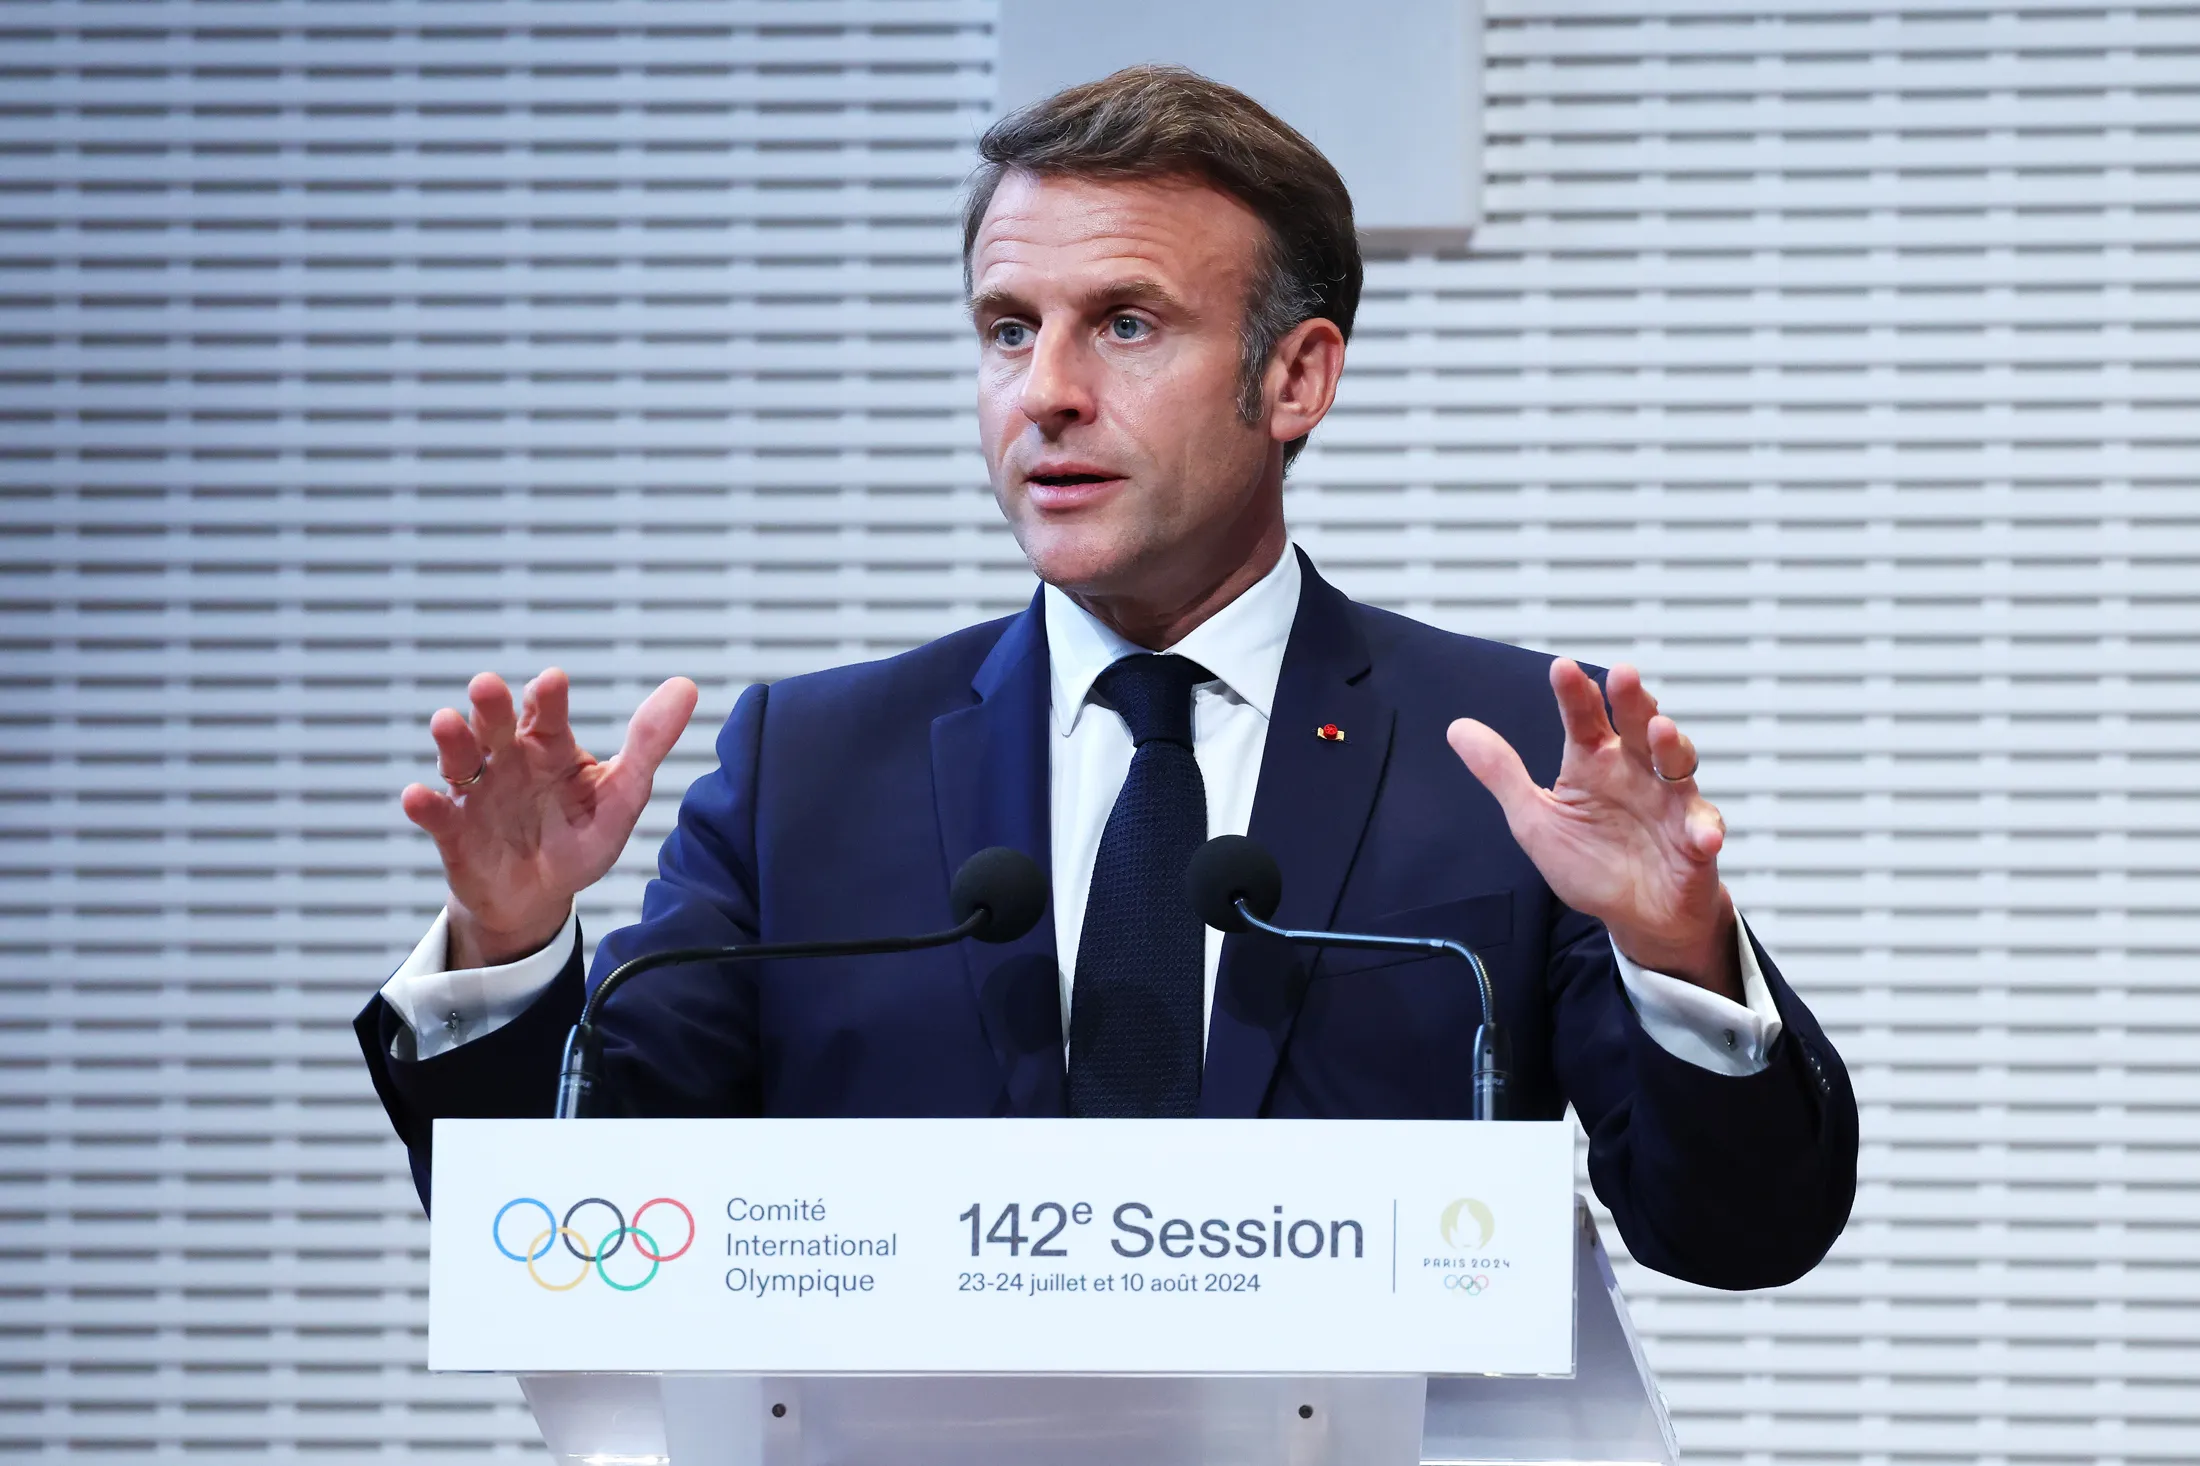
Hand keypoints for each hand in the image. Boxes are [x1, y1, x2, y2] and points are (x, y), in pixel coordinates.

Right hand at [400, 668, 698, 967]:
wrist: (541, 897)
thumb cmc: (580, 837)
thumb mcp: (623, 794)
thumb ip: (649, 743)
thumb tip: (685, 687)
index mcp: (551, 748)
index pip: (550, 714)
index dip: (549, 698)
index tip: (552, 682)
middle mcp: (509, 761)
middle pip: (496, 725)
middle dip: (490, 705)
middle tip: (487, 685)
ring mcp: (478, 794)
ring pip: (460, 759)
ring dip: (451, 740)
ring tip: (446, 722)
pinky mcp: (455, 832)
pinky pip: (437, 815)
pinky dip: (426, 805)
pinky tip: (418, 796)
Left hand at [1447, 660, 1739, 999]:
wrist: (1637, 917)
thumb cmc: (1590, 863)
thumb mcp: (1535, 819)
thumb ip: (1502, 774)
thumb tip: (1458, 729)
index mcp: (1595, 763)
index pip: (1584, 720)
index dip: (1574, 694)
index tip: (1562, 669)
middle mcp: (1636, 773)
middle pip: (1636, 727)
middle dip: (1632, 700)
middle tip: (1622, 675)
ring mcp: (1670, 802)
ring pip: (1677, 764)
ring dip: (1671, 747)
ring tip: (1661, 730)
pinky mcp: (1695, 840)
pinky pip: (1702, 829)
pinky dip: (1703, 830)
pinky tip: (1701, 834)